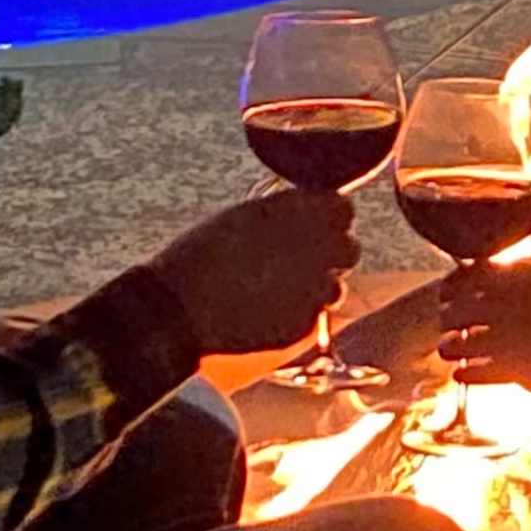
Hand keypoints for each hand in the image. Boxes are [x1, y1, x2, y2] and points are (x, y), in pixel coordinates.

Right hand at [148, 187, 358, 356]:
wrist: (181, 307)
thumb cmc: (201, 254)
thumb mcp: (242, 216)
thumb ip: (283, 213)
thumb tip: (305, 214)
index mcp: (299, 212)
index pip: (343, 208)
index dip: (331, 218)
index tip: (318, 225)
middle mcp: (315, 247)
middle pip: (349, 249)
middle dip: (331, 254)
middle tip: (304, 260)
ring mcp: (313, 288)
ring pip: (336, 286)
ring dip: (317, 286)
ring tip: (278, 289)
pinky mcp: (305, 322)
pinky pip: (314, 314)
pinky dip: (297, 312)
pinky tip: (266, 310)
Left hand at [439, 259, 530, 414]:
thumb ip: (524, 288)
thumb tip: (484, 284)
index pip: (476, 272)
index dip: (455, 285)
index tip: (447, 293)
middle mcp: (518, 299)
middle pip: (461, 306)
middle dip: (450, 317)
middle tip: (448, 325)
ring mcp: (514, 333)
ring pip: (461, 339)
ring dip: (450, 346)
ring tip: (447, 350)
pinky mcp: (514, 367)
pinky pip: (474, 370)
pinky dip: (466, 373)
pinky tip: (462, 375)